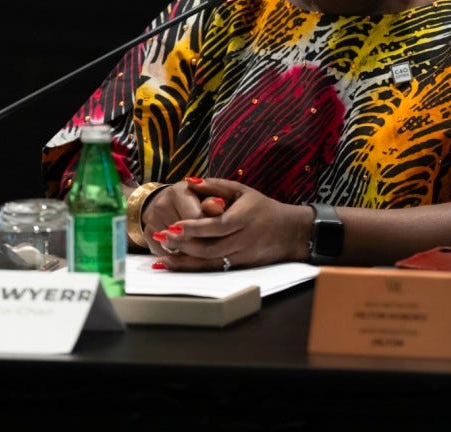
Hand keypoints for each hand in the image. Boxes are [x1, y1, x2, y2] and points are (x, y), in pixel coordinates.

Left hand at [150, 177, 310, 270]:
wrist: (290, 233)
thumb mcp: (243, 190)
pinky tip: (175, 265)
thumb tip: (189, 181)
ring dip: (184, 259)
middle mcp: (243, 239)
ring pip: (209, 262)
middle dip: (183, 244)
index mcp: (244, 218)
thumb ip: (216, 185)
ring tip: (161, 253)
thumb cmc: (263, 208)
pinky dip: (192, 268)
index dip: (195, 227)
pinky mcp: (239, 266)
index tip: (174, 225)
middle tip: (160, 237)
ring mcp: (241, 256)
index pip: (217, 225)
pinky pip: (213, 269)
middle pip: (210, 247)